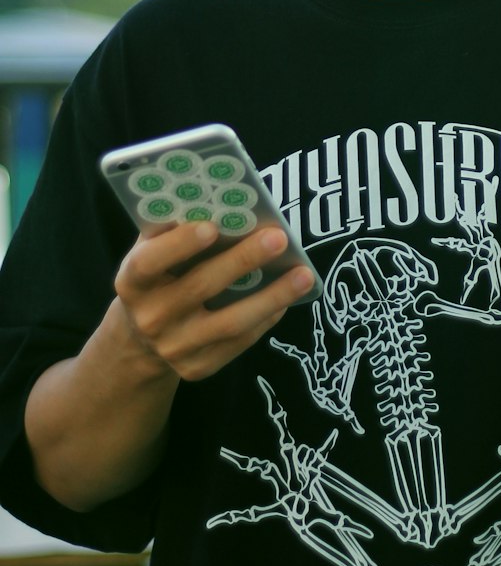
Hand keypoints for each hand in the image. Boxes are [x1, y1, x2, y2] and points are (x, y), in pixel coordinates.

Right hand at [114, 220, 315, 383]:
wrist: (140, 339)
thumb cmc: (158, 276)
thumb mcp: (151, 252)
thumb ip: (175, 227)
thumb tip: (220, 197)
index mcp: (132, 281)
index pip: (150, 263)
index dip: (179, 245)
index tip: (212, 227)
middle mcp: (150, 317)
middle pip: (200, 287)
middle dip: (242, 260)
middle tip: (279, 238)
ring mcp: (174, 348)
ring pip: (229, 322)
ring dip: (271, 296)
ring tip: (303, 274)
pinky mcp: (196, 368)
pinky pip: (239, 342)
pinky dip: (266, 318)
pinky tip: (287, 298)